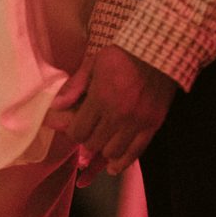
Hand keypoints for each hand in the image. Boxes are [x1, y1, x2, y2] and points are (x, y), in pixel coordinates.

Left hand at [44, 46, 175, 184]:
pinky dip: (123, 162)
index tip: (73, 127)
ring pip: (112, 152)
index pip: (78, 132)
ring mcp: (137, 122)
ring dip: (103, 151)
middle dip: (86, 141)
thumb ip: (75, 86)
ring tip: (100, 147)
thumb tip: (55, 106)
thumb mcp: (94, 63)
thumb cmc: (123, 54)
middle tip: (87, 134)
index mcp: (101, 98)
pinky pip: (136, 152)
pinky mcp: (153, 124)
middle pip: (93, 144)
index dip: (73, 132)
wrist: (160, 49)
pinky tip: (113, 167)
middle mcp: (118, 114)